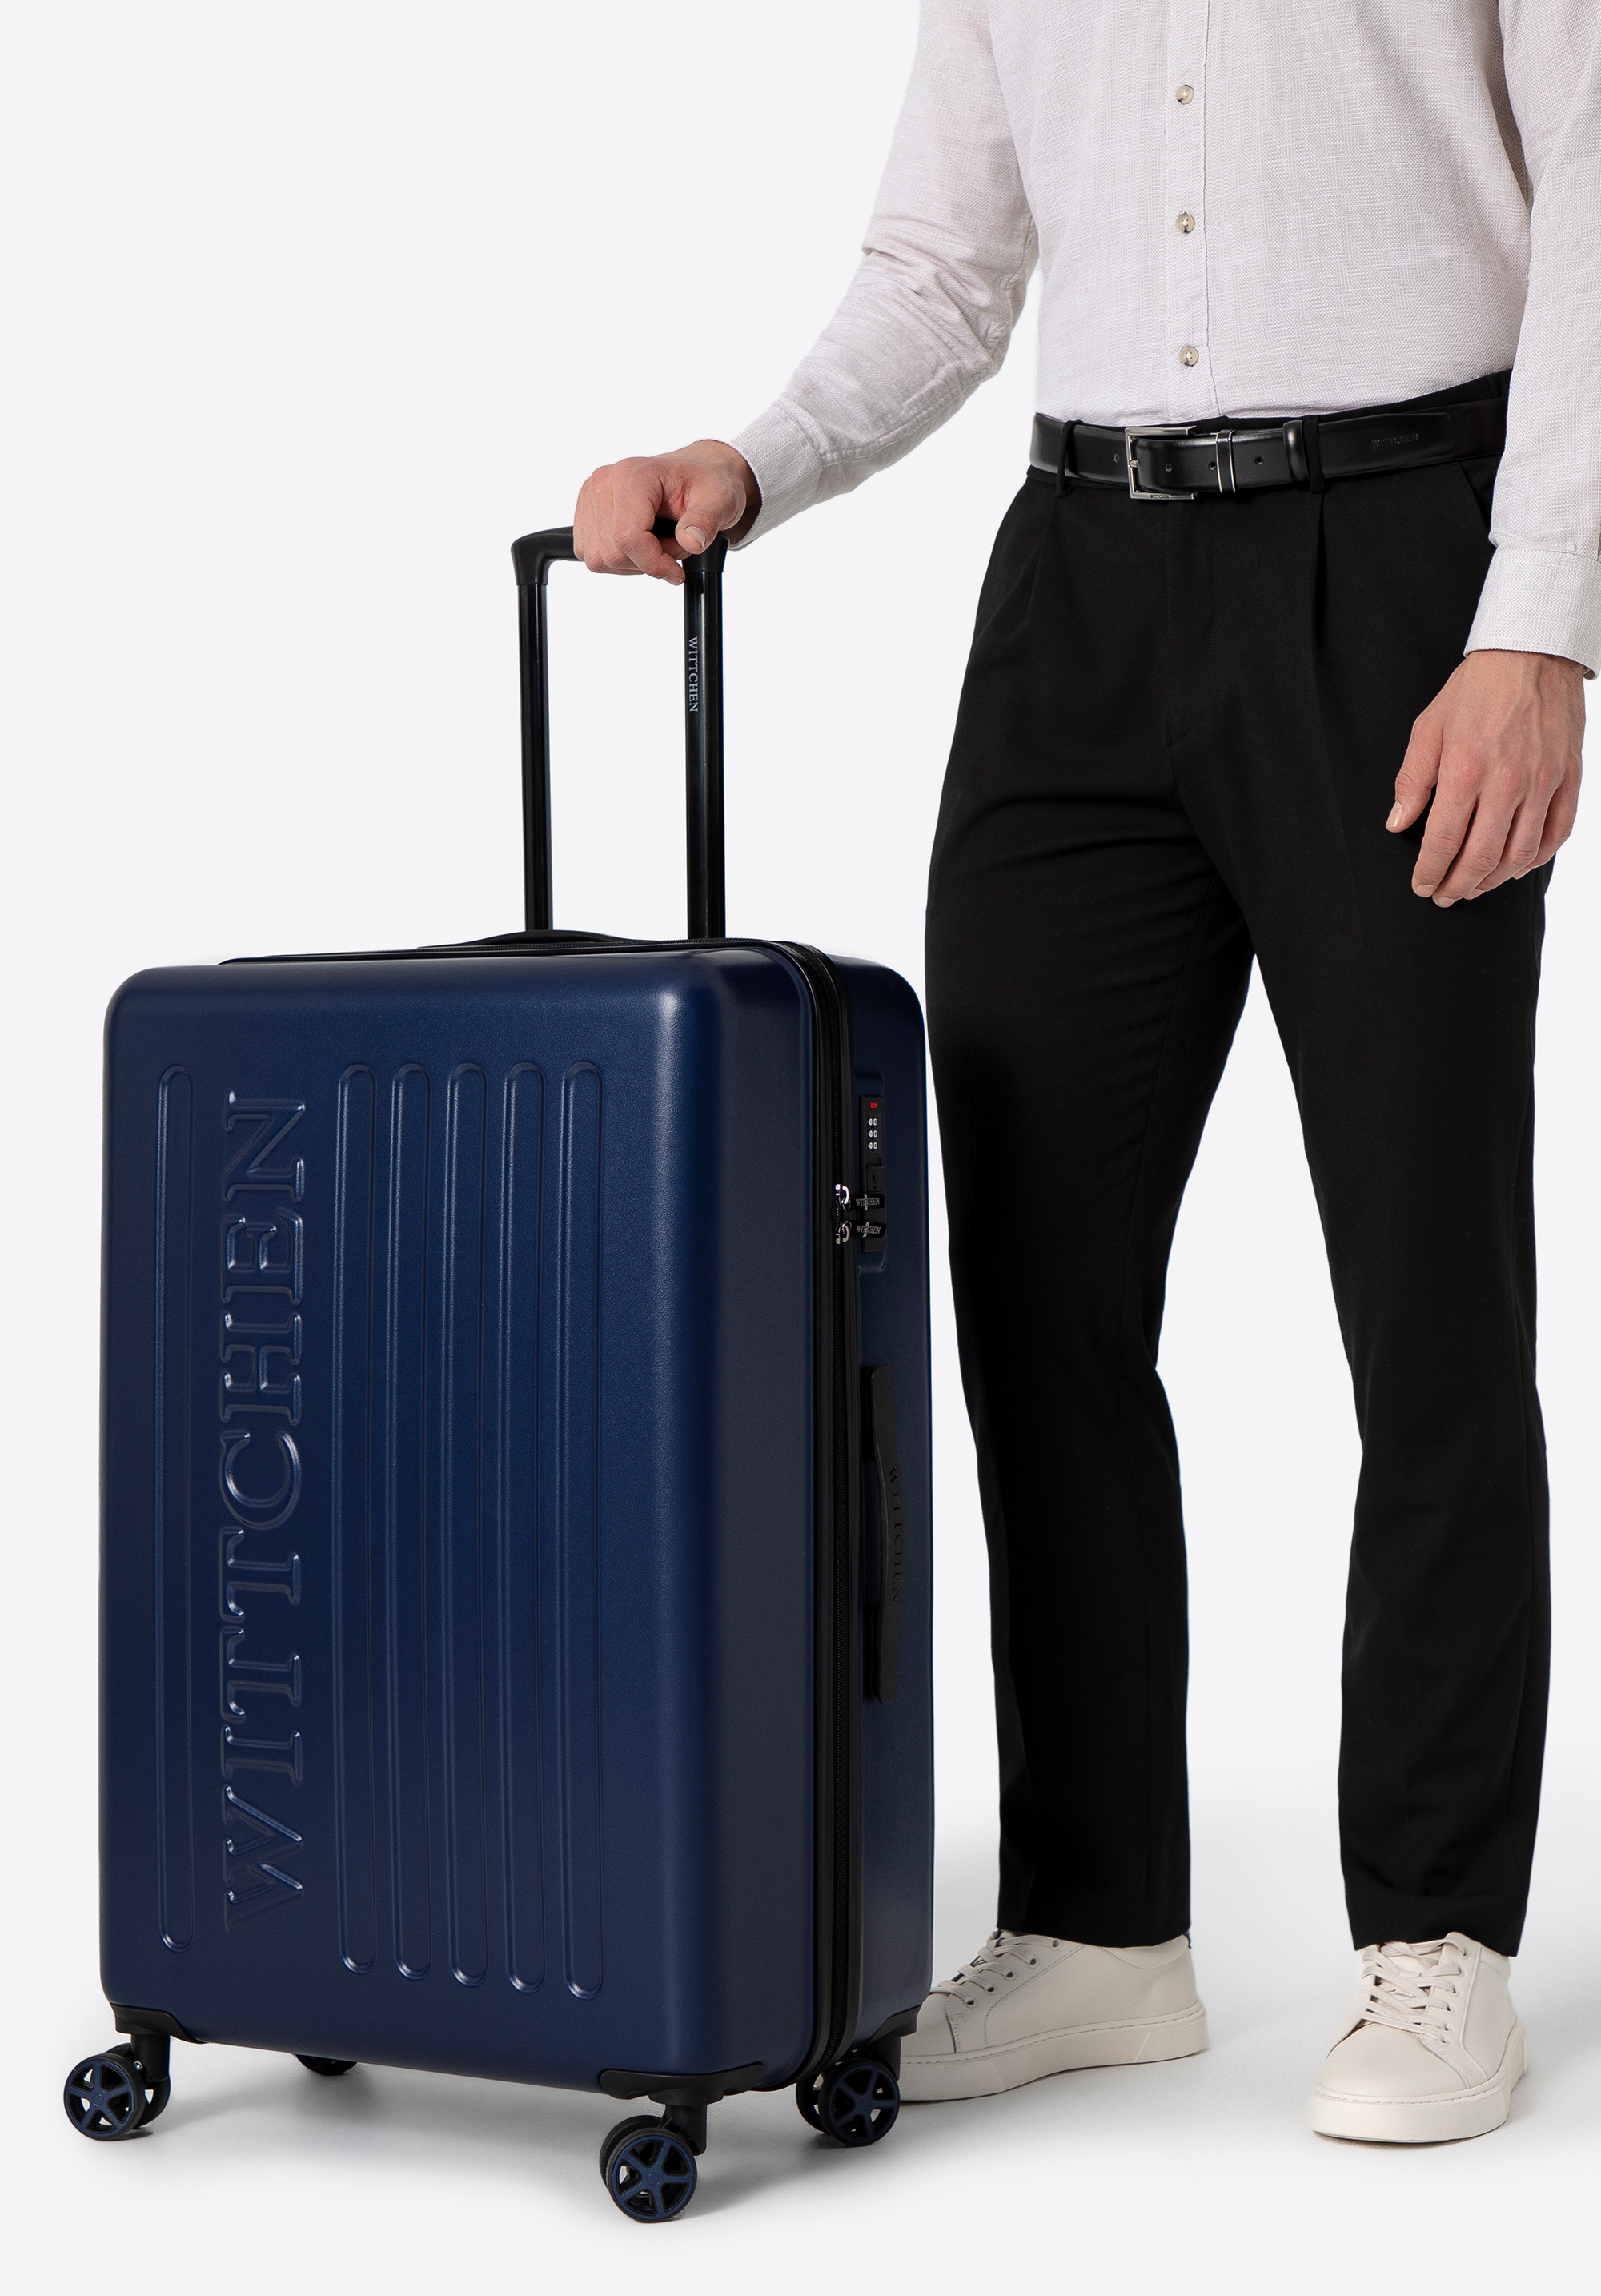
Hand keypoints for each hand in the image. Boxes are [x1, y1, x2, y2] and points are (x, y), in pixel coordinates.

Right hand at [573, 440, 760, 586]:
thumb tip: (691, 541)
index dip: (653, 563)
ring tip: (660, 542)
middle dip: (646, 562)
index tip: (676, 570)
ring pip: (598, 559)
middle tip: (673, 546)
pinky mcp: (586, 514)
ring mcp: (590, 498)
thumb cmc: (706, 483)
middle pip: (611, 553)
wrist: (698, 474)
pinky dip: (620, 560)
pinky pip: (592, 556)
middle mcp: (604, 482)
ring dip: (633, 562)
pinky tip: (642, 544)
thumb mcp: (719, 500)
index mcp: (633, 474)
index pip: (627, 537)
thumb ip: (705, 522)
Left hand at [1389, 649, 1584, 904]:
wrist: (1533, 653)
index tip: (1421, 886)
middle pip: (1481, 857)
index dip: (1430, 872)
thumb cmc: (1476, 688)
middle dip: (1458, 885)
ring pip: (1520, 855)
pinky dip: (1535, 859)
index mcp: (1466, 769)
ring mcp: (1543, 782)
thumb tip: (1397, 824)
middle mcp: (1507, 782)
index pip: (1443, 841)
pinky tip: (1516, 867)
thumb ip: (1412, 779)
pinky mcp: (1569, 778)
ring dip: (1493, 880)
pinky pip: (1556, 834)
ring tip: (1474, 887)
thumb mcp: (1429, 727)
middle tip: (1444, 896)